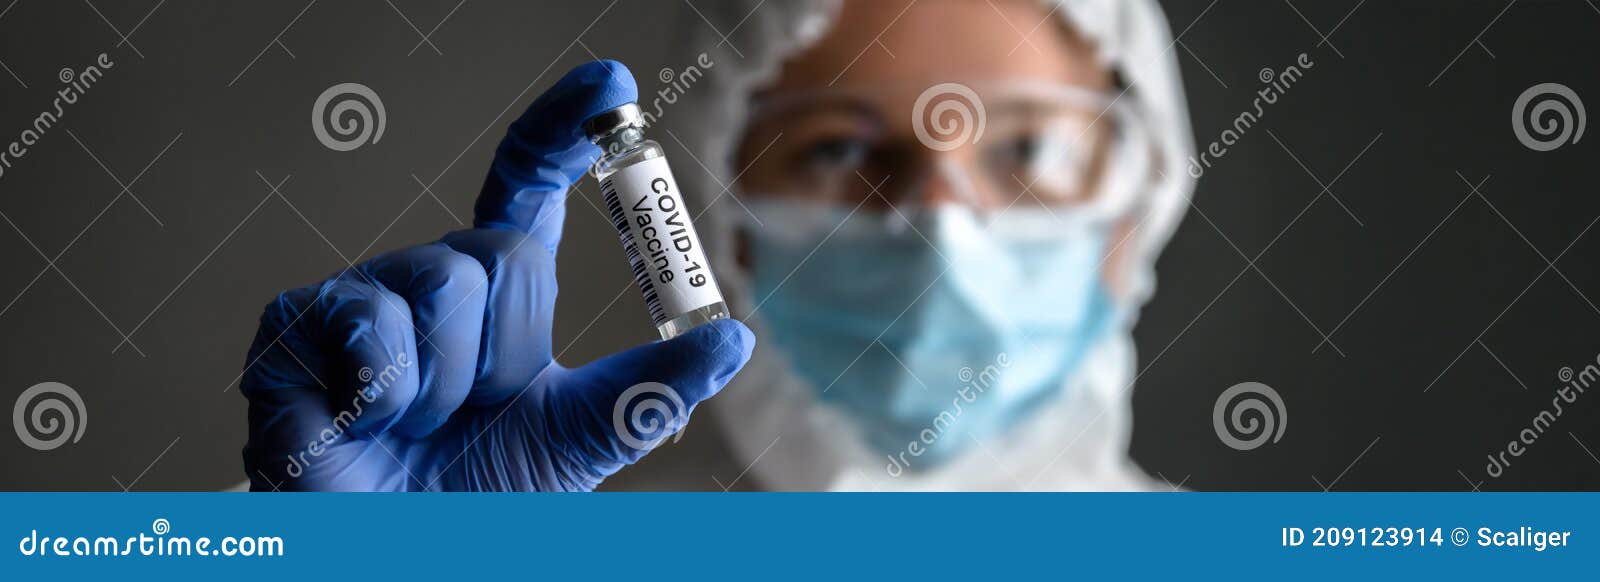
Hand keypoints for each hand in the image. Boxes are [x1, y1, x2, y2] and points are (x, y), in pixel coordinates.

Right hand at [239, 61, 753, 490]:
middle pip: (501, 250)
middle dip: (506, 349)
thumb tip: (733, 338)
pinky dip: (386, 395)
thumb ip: (651, 389)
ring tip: (417, 425)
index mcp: (492, 294)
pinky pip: (372, 325)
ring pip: (444, 282)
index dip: (562, 130)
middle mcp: (426, 280)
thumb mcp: (581, 438)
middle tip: (475, 412)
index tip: (608, 85)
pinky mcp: (293, 328)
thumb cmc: (479, 499)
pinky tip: (364, 424)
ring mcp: (357, 297)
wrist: (396, 556)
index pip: (524, 186)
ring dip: (449, 383)